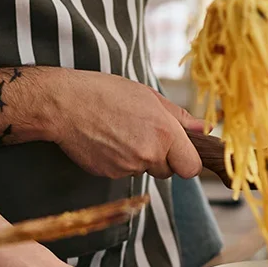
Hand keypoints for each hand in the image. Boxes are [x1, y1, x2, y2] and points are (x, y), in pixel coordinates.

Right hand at [35, 68, 206, 180]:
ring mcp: (127, 167)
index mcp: (164, 132)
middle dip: (160, 158)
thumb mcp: (147, 95)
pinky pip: (123, 172)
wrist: (64, 104)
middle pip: (168, 171)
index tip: (179, 152)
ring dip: (137, 158)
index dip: (187, 160)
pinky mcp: (109, 174)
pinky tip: (106, 140)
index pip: (191, 167)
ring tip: (119, 132)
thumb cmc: (104, 92)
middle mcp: (148, 154)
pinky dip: (118, 161)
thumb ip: (178, 116)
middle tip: (142, 134)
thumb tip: (203, 128)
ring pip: (143, 170)